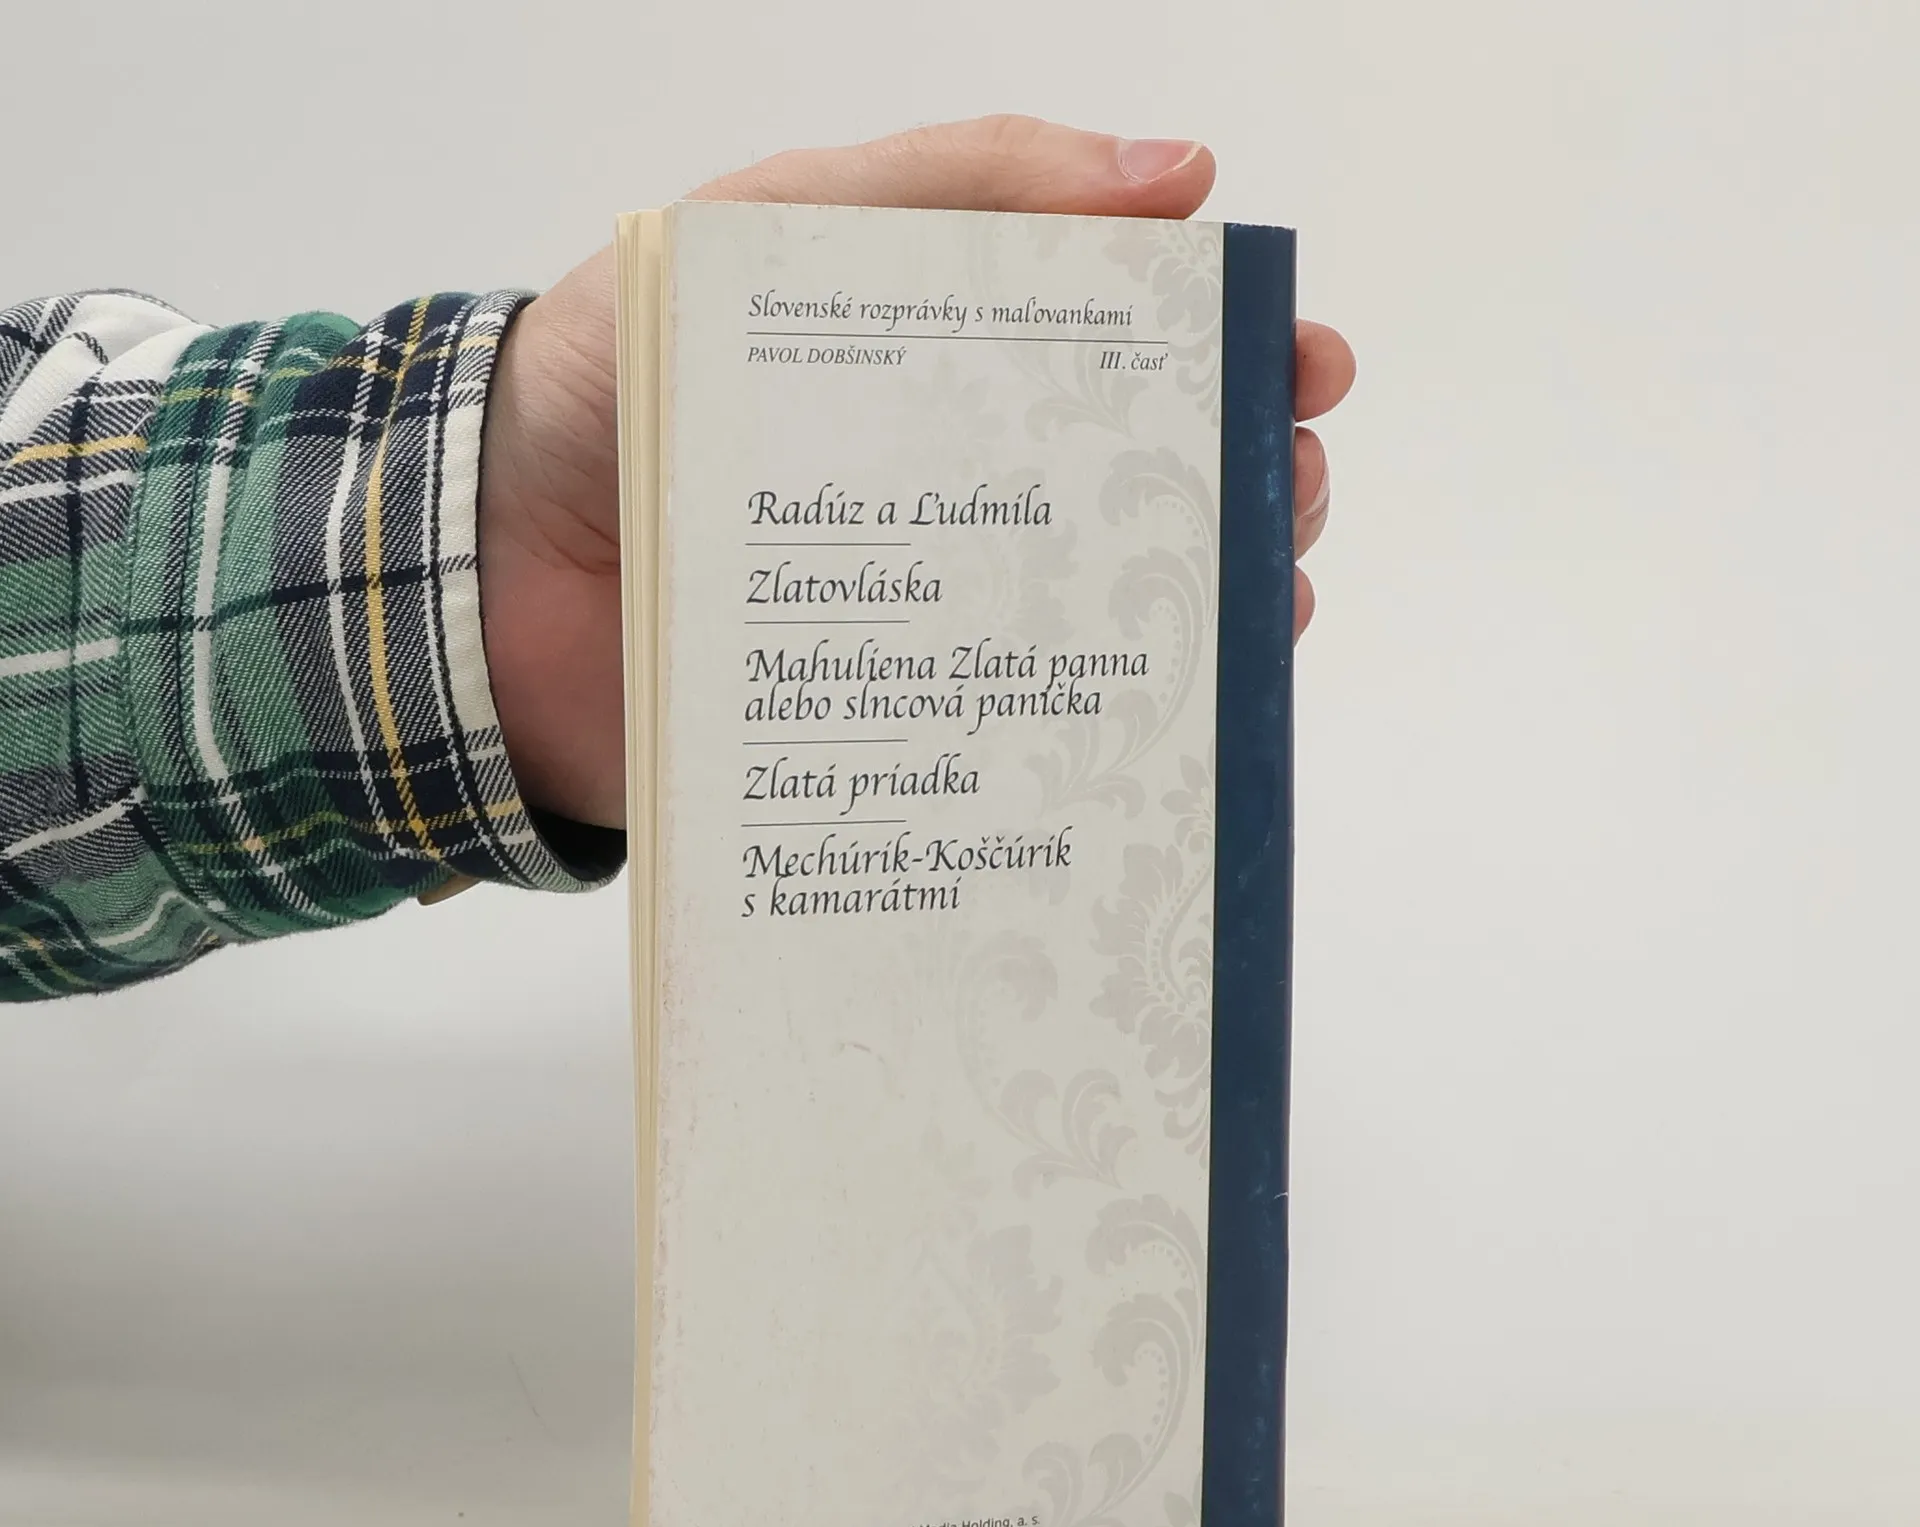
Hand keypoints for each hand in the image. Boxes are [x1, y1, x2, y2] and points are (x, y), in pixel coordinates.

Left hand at [478, 115, 1356, 828]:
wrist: (469, 580)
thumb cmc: (600, 389)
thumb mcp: (761, 233)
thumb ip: (943, 187)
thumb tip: (1167, 175)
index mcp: (927, 364)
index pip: (1112, 344)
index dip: (1222, 345)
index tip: (1301, 358)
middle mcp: (945, 493)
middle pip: (1128, 481)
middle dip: (1236, 474)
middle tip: (1290, 476)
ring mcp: (923, 617)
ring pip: (1096, 608)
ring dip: (1200, 598)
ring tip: (1260, 584)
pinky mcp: (889, 731)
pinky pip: (1017, 731)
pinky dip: (1106, 723)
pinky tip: (1174, 711)